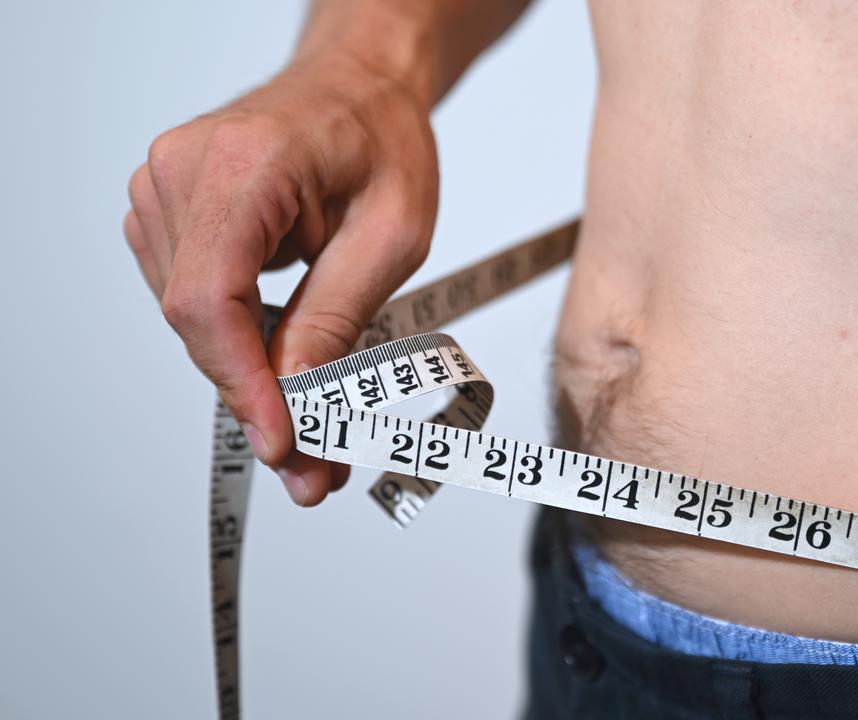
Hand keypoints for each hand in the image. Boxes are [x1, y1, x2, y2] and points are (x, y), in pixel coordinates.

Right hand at [124, 54, 438, 505]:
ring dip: (250, 372)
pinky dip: (239, 337)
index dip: (242, 382)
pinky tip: (283, 353)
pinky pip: (193, 298)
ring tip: (317, 416)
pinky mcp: (168, 211)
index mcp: (244, 164)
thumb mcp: (392, 235)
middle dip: (257, 396)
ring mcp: (164, 188)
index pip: (210, 297)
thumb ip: (338, 316)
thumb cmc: (382, 141)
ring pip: (192, 319)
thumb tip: (299, 399)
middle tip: (315, 464)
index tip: (284, 441)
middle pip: (196, 319)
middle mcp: (182, 171)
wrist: (360, 87)